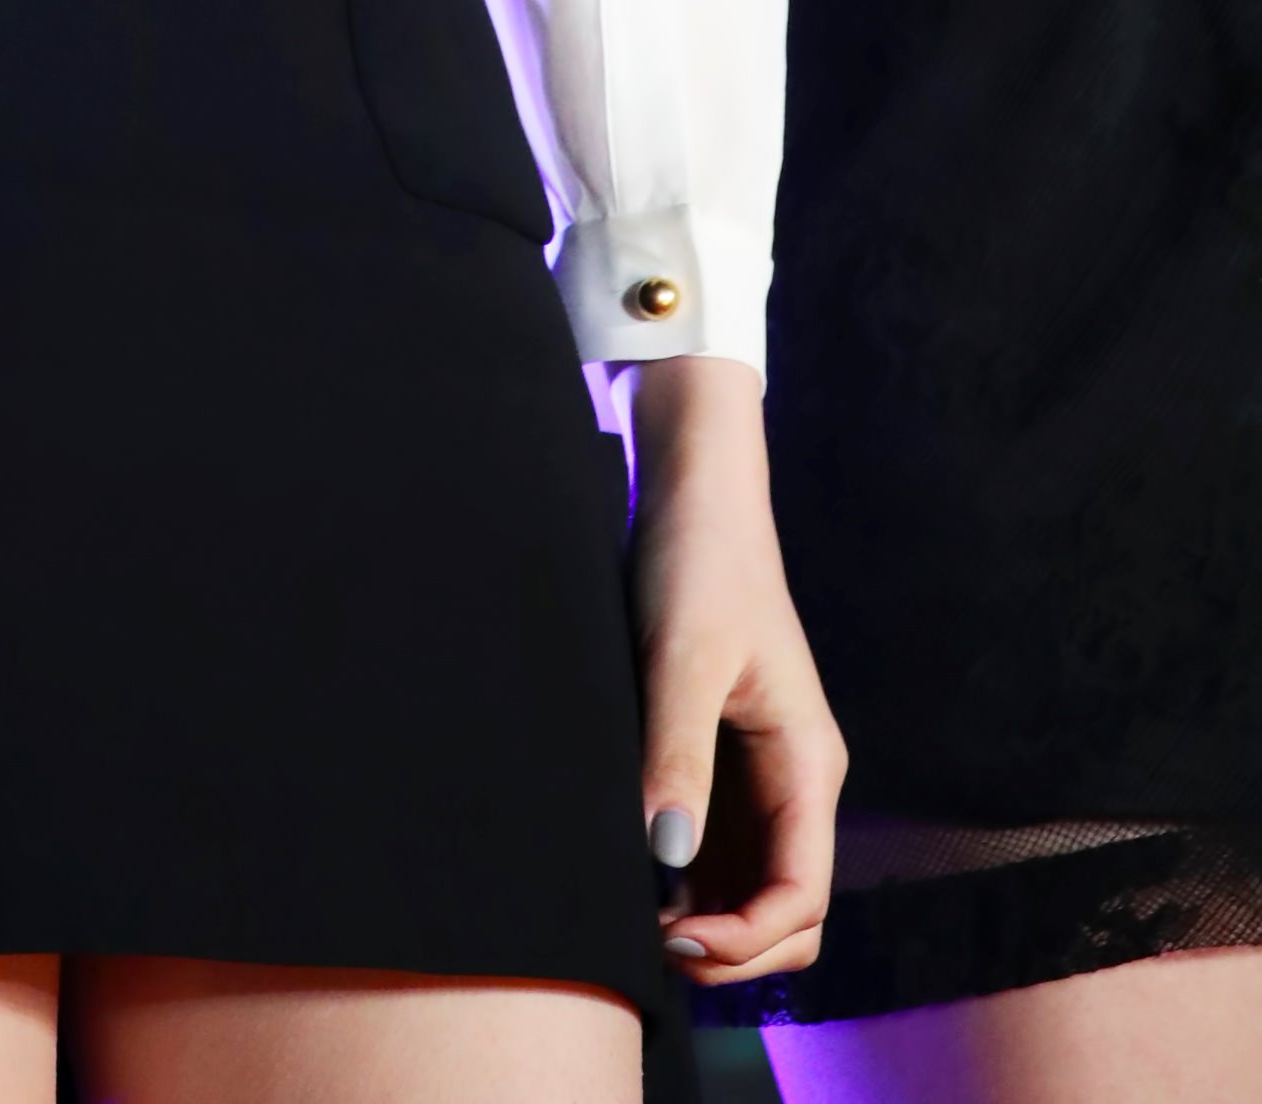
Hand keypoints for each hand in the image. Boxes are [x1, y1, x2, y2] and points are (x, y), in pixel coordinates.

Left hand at [627, 358, 845, 989]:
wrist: (694, 491)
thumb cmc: (698, 560)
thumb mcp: (681, 654)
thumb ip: (677, 753)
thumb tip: (668, 854)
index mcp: (808, 764)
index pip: (803, 898)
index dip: (747, 941)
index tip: (674, 937)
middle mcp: (795, 782)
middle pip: (789, 915)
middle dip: (732, 949)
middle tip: (647, 941)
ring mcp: (762, 776)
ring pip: (753, 889)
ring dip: (708, 921)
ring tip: (633, 915)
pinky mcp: (725, 759)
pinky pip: (722, 850)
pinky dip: (689, 881)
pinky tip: (635, 872)